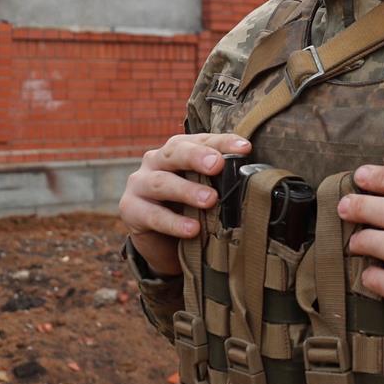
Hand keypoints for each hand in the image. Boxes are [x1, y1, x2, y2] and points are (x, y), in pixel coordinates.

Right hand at [118, 131, 249, 275]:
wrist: (160, 242)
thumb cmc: (186, 208)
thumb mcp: (204, 191)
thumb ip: (220, 183)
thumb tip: (252, 181)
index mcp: (177, 150)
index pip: (201, 140)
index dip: (223, 142)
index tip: (245, 148)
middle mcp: (156, 161)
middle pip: (175, 152)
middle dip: (197, 157)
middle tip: (218, 165)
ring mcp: (139, 184)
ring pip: (161, 182)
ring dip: (186, 190)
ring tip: (210, 200)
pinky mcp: (130, 209)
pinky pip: (152, 215)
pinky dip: (173, 222)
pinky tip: (192, 229)